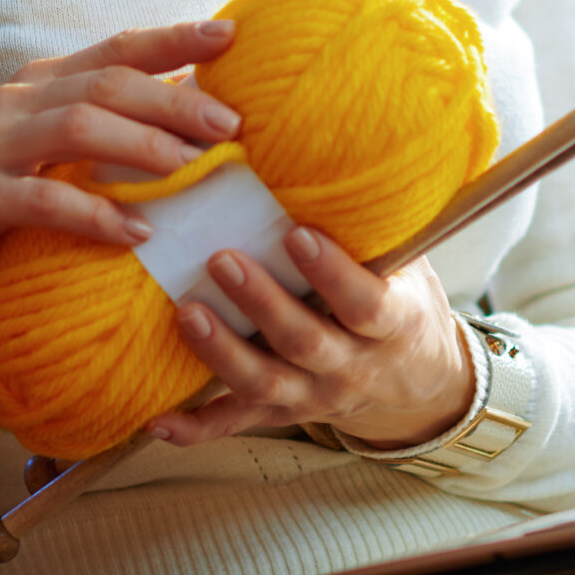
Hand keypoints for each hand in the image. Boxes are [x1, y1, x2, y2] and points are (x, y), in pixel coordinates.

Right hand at [0, 21, 242, 327]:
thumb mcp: (46, 150)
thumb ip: (101, 130)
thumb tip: (191, 122)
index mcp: (42, 82)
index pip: (118, 48)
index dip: (174, 39)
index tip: (231, 35)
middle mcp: (19, 100)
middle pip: (108, 84)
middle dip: (175, 100)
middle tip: (230, 125)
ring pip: (79, 127)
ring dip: (142, 147)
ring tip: (192, 168)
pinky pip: (44, 200)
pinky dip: (96, 214)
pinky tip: (137, 233)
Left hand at [149, 233, 475, 450]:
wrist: (417, 381)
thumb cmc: (401, 299)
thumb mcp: (408, 264)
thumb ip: (375, 227)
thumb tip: (343, 147)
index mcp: (391, 325)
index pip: (364, 304)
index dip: (332, 274)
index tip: (298, 235)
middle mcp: (352, 366)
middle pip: (305, 342)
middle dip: (262, 304)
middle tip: (222, 260)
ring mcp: (314, 395)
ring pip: (265, 384)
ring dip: (222, 352)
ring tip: (186, 312)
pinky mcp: (282, 411)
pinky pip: (236, 423)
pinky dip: (196, 427)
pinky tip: (157, 422)